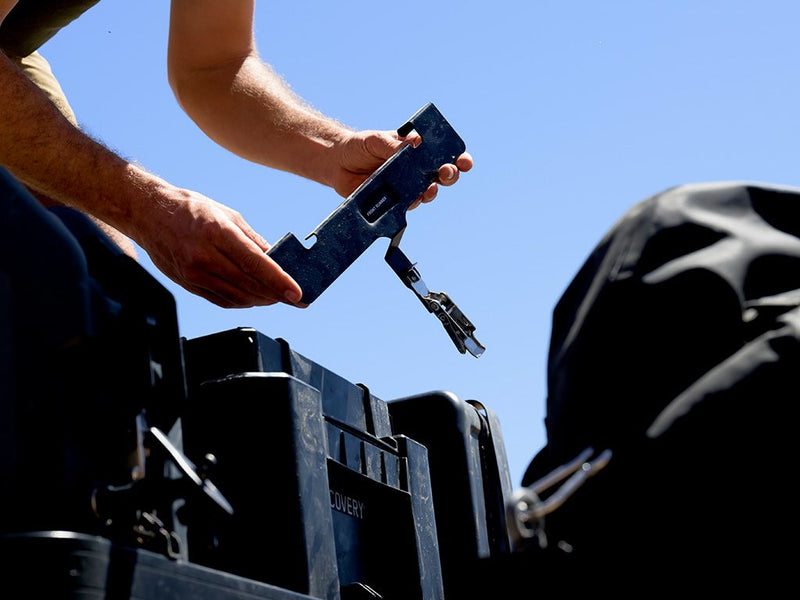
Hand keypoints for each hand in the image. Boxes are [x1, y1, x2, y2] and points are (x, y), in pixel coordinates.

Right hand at [135, 187, 302, 308]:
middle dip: (277, 295)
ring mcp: (193, 273)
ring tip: (278, 297)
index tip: (298, 293)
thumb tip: (277, 260)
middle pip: (249, 285)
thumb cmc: (190, 209)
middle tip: (295, 298)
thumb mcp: (228, 215)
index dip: (279, 281)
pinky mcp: (188, 284)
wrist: (147, 214)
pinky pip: (222, 301)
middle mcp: (204, 256)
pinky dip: (243, 302)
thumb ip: (253, 240)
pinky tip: (255, 297)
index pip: (255, 263)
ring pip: (238, 297)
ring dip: (262, 300)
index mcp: (217, 232)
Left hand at [330, 129, 472, 207]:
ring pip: (428, 192)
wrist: (338, 164)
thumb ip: (394, 144)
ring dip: (432, 191)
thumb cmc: (361, 146)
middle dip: (450, 175)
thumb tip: (415, 143)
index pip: (444, 154)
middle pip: (442, 176)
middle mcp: (416, 170)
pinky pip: (408, 205)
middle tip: (446, 173)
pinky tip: (411, 199)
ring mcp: (406, 186)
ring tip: (429, 188)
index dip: (458, 158)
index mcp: (418, 151)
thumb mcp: (377, 140)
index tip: (464, 161)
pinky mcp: (395, 201)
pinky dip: (411, 203)